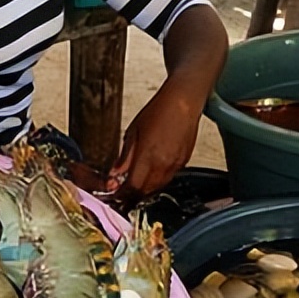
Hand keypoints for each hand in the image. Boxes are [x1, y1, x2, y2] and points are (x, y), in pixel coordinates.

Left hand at [107, 76, 205, 205]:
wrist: (183, 102)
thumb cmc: (159, 111)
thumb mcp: (133, 132)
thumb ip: (124, 157)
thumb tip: (115, 173)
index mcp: (148, 157)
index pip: (133, 187)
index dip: (122, 195)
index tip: (114, 194)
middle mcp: (163, 164)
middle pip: (145, 191)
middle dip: (132, 194)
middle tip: (122, 190)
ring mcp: (175, 165)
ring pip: (157, 188)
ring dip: (144, 189)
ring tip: (134, 183)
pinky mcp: (184, 162)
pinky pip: (168, 179)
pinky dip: (157, 181)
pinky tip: (150, 174)